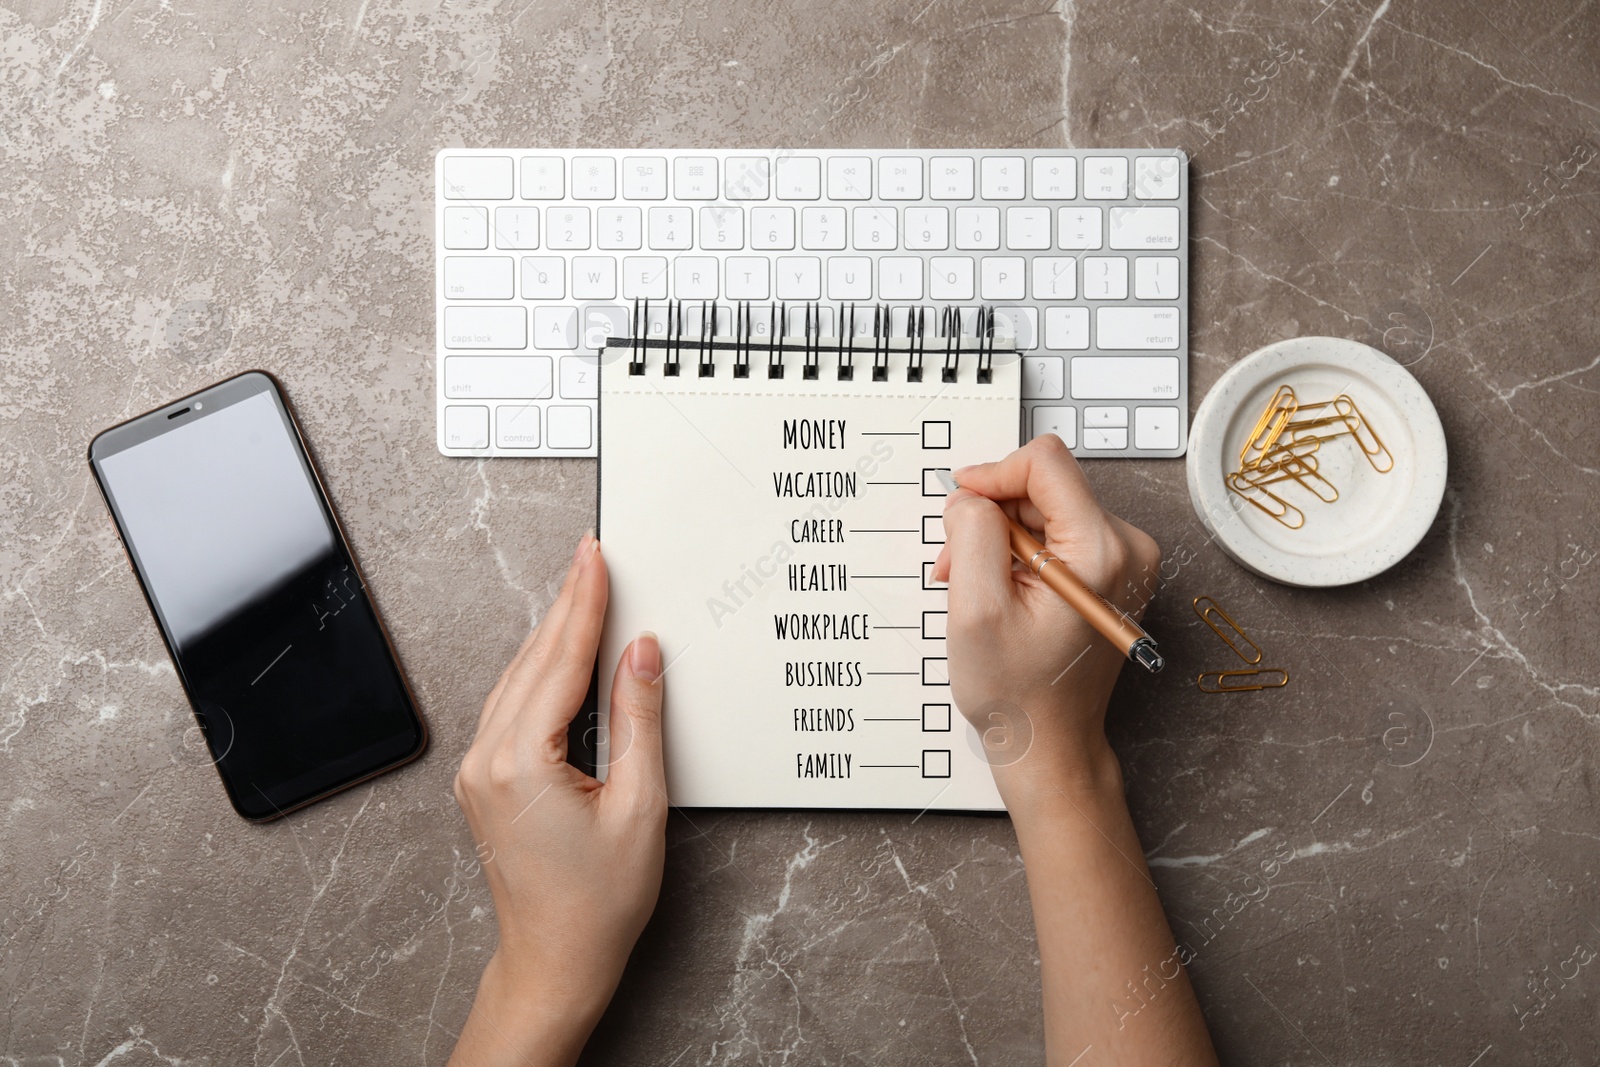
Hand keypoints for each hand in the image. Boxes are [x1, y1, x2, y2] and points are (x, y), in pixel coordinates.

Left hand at [449, 533, 665, 1066]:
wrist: (555, 961)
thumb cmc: (598, 902)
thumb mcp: (639, 805)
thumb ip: (640, 719)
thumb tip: (642, 653)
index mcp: (521, 762)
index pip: (561, 661)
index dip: (584, 603)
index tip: (596, 558)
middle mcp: (487, 760)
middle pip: (534, 661)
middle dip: (566, 606)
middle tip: (590, 557)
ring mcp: (479, 771)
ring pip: (518, 680)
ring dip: (552, 635)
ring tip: (582, 593)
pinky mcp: (485, 782)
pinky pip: (511, 706)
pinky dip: (539, 671)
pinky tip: (560, 655)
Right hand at [931, 435, 1160, 802]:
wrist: (1050, 742)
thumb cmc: (1018, 691)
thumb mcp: (976, 607)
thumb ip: (973, 534)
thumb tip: (972, 495)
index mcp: (1101, 551)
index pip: (1045, 463)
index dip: (993, 475)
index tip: (961, 506)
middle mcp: (1126, 547)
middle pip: (1043, 486)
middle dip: (990, 518)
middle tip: (958, 566)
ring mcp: (1124, 559)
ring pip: (1045, 508)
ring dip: (999, 538)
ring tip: (975, 585)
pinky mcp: (1112, 570)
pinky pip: (1056, 532)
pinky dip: (1018, 552)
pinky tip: (999, 589)